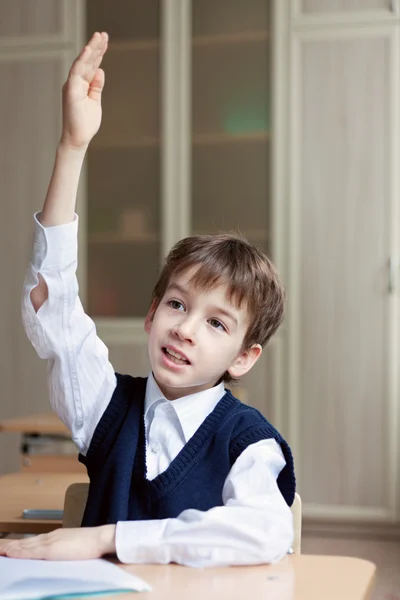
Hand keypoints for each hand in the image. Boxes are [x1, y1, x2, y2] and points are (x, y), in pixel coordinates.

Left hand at [0, 525, 115, 560]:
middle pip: (25, 542)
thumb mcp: (74, 547)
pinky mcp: (51, 550)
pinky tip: (9, 553)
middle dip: (9, 545)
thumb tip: (58, 557)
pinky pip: (30, 552)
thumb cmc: (92, 546)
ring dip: (9, 548)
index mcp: (55, 538)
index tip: (7, 546)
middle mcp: (50, 538)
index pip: (32, 542)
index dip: (18, 545)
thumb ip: (64, 551)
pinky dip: (18, 552)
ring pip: (24, 546)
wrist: (101, 539)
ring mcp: (50, 542)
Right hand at [61, 31, 107, 148]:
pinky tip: (89, 50)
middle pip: (87, 61)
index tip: (105, 41)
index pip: (91, 66)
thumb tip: (100, 70)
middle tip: (103, 34)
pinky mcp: (71, 90)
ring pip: (82, 63)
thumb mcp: (95, 101)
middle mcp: (76, 82)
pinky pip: (76, 72)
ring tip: (99, 37)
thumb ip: (96, 86)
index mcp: (82, 85)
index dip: (98, 53)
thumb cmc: (85, 123)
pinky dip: (82, 60)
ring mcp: (72, 85)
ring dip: (91, 49)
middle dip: (96, 47)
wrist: (78, 138)